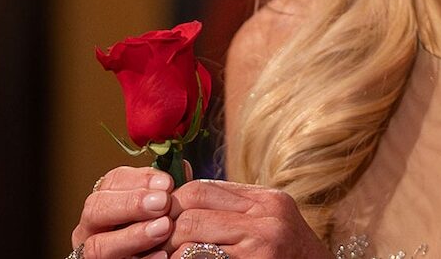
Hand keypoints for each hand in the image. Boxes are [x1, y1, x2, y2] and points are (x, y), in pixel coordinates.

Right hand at [72, 166, 177, 258]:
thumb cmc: (158, 231)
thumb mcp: (161, 208)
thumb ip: (166, 191)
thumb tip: (182, 167)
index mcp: (105, 202)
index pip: (112, 181)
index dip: (139, 179)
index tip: (167, 182)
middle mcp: (91, 227)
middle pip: (95, 208)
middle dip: (131, 203)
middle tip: (163, 202)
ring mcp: (94, 253)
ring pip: (98, 244)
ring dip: (133, 235)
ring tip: (164, 227)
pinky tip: (163, 254)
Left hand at [166, 180, 332, 258]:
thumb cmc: (288, 258)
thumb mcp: (267, 224)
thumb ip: (232, 209)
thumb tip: (181, 189)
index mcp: (267, 200)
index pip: (201, 189)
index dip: (172, 203)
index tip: (159, 220)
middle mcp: (267, 217)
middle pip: (191, 208)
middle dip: (164, 226)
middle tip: (152, 243)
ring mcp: (262, 242)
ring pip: (189, 236)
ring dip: (169, 250)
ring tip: (162, 256)